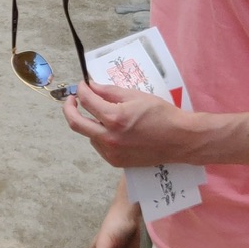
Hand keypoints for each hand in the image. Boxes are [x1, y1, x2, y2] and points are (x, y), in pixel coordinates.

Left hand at [63, 80, 203, 166]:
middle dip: (69, 108)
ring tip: (103, 114)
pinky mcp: (116, 162)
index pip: (87, 101)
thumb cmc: (161, 114)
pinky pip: (99, 145)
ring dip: (90, 122)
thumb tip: (91, 87)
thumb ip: (109, 91)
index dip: (81, 89)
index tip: (82, 85)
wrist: (179, 140)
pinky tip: (112, 129)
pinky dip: (100, 135)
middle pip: (76, 123)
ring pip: (88, 134)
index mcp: (115, 118)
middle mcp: (110, 138)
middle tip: (72, 99)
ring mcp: (112, 153)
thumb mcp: (135, 96)